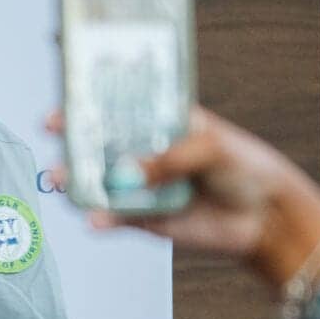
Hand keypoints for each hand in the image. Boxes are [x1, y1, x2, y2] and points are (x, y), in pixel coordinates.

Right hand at [48, 107, 319, 289]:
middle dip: (75, 139)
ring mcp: (144, 186)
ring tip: (61, 178)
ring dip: (78, 180)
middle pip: (103, 143)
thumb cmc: (246, 169)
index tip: (68, 99)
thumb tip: (128, 173)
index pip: (122, 107)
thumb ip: (167, 159)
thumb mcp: (210, 148)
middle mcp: (149, 153)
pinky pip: (116, 218)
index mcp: (164, 123)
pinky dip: (102, 219)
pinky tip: (93, 217)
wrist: (266, 218)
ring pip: (102, 182)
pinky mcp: (145, 219)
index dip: (94, 101)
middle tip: (54, 134)